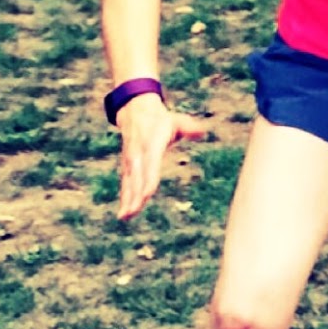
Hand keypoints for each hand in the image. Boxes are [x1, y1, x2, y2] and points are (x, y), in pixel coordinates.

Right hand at [110, 90, 207, 219]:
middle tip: (133, 212)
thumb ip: (189, 128)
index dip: (149, 180)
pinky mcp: (128, 166)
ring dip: (127, 200)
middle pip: (137, 178)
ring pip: (129, 183)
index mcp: (151, 145)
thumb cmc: (160, 119)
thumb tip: (202, 132)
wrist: (135, 110)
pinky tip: (125, 214)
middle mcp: (138, 154)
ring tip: (125, 218)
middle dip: (135, 195)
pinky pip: (126, 184)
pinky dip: (124, 198)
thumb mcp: (176, 120)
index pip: (150, 165)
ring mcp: (131, 161)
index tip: (148, 194)